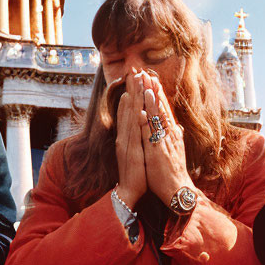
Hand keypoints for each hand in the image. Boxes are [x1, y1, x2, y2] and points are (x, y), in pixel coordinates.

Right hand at [114, 70, 146, 206]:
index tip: (136, 78)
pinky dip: (133, 120)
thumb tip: (140, 125)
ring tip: (133, 83)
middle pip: (127, 110)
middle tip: (133, 72)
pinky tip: (136, 109)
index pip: (129, 111)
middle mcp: (124, 137)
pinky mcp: (130, 152)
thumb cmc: (135, 173)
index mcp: (127, 136)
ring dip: (131, 100)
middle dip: (131, 90)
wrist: (129, 192)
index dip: (133, 93)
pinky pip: (132, 132)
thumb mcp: (138, 151)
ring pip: (128, 117)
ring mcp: (126, 143)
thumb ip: (138, 138)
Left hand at [140, 73, 193, 205]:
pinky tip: (142, 111)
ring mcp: (163, 141)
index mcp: (169, 132)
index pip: (163, 108)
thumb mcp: (174, 150)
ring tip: (146, 84)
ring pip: (157, 117)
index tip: (150, 77)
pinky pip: (152, 135)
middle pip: (161, 108)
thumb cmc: (172, 172)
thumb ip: (174, 136)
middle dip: (153, 89)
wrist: (177, 190)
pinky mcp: (158, 152)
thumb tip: (176, 125)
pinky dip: (147, 122)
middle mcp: (168, 134)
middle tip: (147, 72)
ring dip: (151, 100)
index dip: (157, 92)